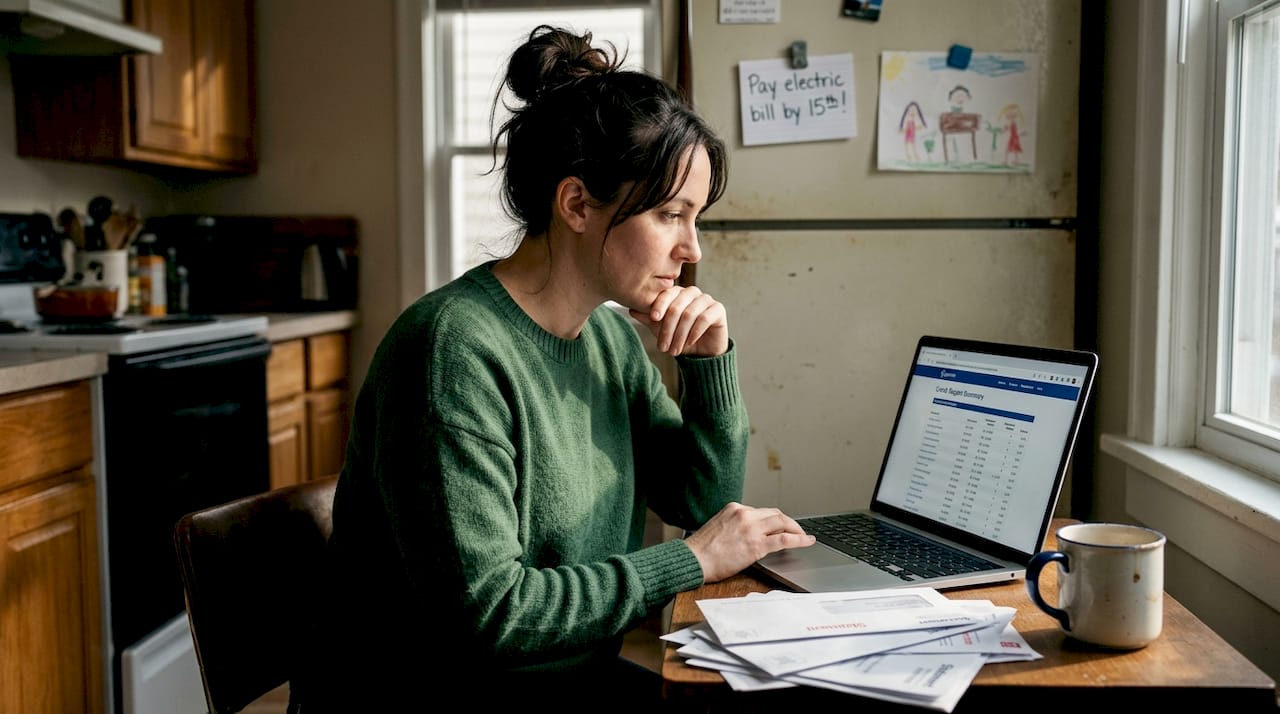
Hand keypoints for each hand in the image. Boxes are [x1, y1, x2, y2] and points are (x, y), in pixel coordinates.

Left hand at [629, 285, 727, 356]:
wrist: (702, 353)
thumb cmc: (679, 338)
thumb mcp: (660, 329)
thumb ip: (648, 318)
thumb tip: (631, 309)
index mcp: (678, 293)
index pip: (667, 293)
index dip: (660, 304)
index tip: (653, 318)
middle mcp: (693, 293)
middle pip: (677, 306)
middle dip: (668, 328)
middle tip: (662, 347)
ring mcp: (707, 300)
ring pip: (690, 314)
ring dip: (680, 335)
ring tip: (674, 351)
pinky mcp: (718, 310)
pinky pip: (704, 318)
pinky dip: (694, 332)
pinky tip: (689, 343)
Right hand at [683, 502, 815, 582]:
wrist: (693, 559)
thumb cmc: (701, 550)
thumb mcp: (719, 527)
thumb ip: (735, 526)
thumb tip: (750, 535)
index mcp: (734, 508)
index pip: (761, 511)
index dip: (773, 520)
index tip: (779, 526)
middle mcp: (744, 514)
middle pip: (775, 513)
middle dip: (788, 522)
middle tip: (796, 530)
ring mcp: (751, 528)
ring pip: (782, 522)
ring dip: (796, 529)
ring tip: (804, 536)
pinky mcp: (756, 544)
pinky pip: (784, 539)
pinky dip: (799, 539)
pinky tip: (807, 541)